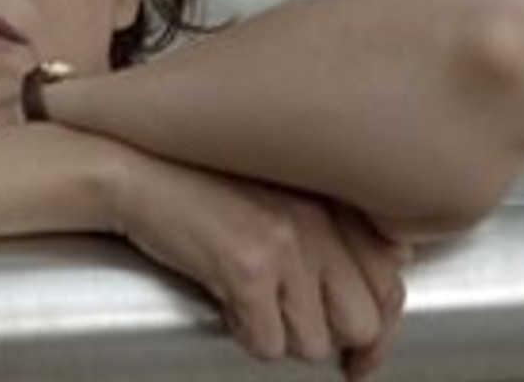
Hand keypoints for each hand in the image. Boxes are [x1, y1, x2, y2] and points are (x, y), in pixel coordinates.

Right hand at [109, 153, 407, 376]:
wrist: (132, 170)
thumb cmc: (195, 186)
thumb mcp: (277, 198)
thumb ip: (332, 232)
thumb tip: (385, 271)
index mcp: (333, 202)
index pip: (392, 285)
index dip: (376, 330)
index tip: (359, 353)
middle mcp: (320, 220)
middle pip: (362, 324)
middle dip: (325, 338)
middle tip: (288, 329)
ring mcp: (287, 242)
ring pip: (314, 343)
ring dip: (278, 336)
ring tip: (245, 303)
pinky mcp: (247, 266)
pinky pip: (267, 343)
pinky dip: (243, 334)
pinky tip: (222, 300)